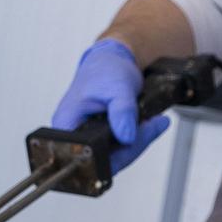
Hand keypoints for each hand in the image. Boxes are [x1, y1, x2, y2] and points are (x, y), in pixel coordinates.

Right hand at [51, 38, 169, 174]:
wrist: (111, 62)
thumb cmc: (105, 70)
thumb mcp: (117, 86)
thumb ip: (122, 111)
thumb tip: (126, 137)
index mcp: (67, 124)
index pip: (86, 155)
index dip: (112, 155)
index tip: (133, 139)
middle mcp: (74, 135)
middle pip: (104, 159)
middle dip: (132, 146)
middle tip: (153, 126)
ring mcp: (88, 138)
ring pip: (116, 156)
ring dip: (138, 141)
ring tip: (155, 123)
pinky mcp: (102, 139)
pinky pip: (121, 149)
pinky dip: (138, 138)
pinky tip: (151, 125)